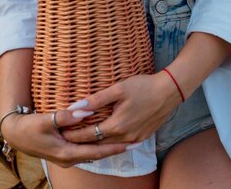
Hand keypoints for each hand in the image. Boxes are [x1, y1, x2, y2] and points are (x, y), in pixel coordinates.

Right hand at [0, 109, 126, 165]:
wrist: (15, 134)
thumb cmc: (29, 127)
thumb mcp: (46, 120)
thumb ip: (65, 116)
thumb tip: (85, 111)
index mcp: (66, 152)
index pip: (97, 152)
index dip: (114, 147)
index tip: (131, 142)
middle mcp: (69, 158)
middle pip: (98, 154)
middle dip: (116, 148)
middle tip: (135, 142)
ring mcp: (67, 156)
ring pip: (93, 153)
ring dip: (108, 147)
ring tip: (125, 141)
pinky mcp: (65, 151)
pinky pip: (86, 150)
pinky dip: (97, 145)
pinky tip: (105, 139)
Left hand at [61, 72, 181, 144]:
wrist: (169, 91)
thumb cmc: (143, 86)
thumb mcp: (119, 88)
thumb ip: (97, 99)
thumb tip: (76, 107)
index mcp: (117, 126)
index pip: (89, 135)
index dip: (73, 134)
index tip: (61, 132)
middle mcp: (125, 136)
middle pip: (98, 144)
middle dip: (81, 140)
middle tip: (66, 136)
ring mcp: (135, 138)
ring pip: (110, 145)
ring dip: (96, 142)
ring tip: (82, 138)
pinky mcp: (142, 136)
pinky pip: (122, 143)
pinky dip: (110, 141)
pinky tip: (105, 137)